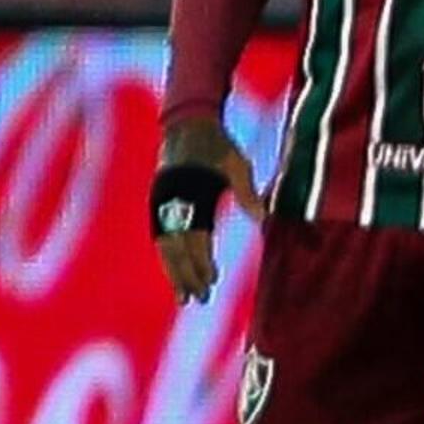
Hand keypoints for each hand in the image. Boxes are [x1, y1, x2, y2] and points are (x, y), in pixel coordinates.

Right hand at [154, 113, 263, 304]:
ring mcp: (161, 202)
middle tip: (198, 300)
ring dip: (174, 271)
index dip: (201, 263)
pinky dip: (168, 256)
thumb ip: (246, 191)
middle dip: (185, 275)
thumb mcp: (236, 163)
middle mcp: (169, 201)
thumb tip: (263, 218)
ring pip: (164, 246)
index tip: (211, 283)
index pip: (194, 238)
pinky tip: (178, 273)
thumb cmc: (217, 144)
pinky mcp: (159, 203)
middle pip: (175, 248)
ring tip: (184, 296)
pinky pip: (161, 236)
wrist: (188, 124)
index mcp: (188, 193)